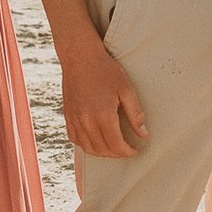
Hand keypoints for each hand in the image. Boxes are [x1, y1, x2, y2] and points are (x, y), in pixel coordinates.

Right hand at [60, 30, 144, 159]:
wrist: (80, 57)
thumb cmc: (106, 70)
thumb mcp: (126, 89)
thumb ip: (135, 114)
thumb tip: (144, 134)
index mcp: (103, 115)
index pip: (116, 145)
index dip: (127, 152)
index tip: (135, 150)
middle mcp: (86, 121)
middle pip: (102, 150)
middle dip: (117, 154)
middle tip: (126, 149)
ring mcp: (75, 120)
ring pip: (88, 148)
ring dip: (102, 152)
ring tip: (113, 148)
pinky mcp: (68, 116)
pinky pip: (75, 139)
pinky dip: (86, 145)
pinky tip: (96, 140)